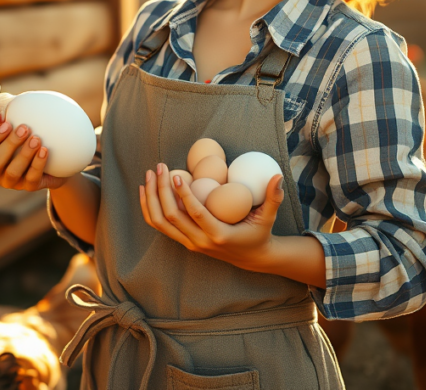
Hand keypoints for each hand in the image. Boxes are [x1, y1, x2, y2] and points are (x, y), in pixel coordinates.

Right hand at [0, 118, 68, 191]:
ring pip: (9, 172)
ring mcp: (7, 180)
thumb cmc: (27, 129)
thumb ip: (3, 105)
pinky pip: (30, 179)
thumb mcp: (15, 114)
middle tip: (19, 127)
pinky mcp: (26, 187)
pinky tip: (45, 150)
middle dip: (1, 142)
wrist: (54, 155)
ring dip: (23, 154)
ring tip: (36, 138)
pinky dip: (37, 164)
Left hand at [139, 163, 283, 270]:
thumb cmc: (260, 233)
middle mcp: (200, 242)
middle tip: (160, 167)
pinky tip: (147, 190)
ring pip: (160, 223)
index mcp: (218, 235)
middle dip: (161, 190)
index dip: (183, 194)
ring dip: (151, 198)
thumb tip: (278, 176)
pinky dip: (150, 208)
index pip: (195, 213)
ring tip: (149, 176)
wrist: (252, 258)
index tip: (176, 174)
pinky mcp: (184, 241)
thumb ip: (273, 197)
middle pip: (171, 216)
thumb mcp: (268, 218)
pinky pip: (160, 226)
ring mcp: (189, 243)